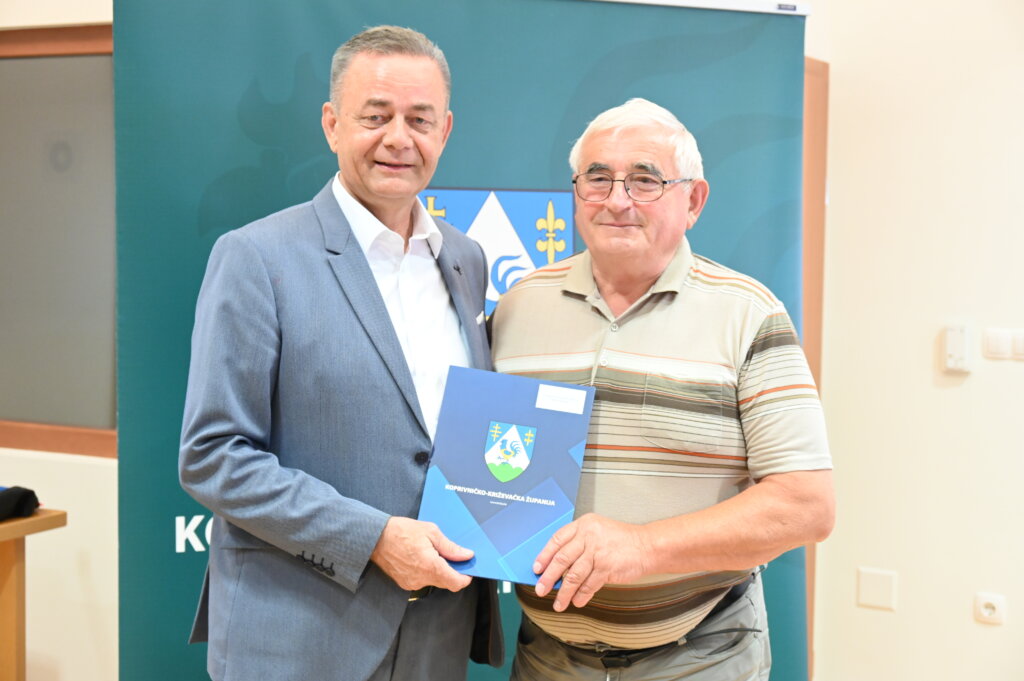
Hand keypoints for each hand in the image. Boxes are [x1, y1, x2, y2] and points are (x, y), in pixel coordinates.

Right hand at [370, 516, 473, 591]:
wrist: (375, 537)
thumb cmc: (401, 531)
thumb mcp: (431, 532)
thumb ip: (451, 547)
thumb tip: (466, 555)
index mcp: (431, 566)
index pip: (456, 583)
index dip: (465, 578)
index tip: (468, 569)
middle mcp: (421, 579)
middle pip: (446, 583)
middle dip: (453, 572)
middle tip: (452, 556)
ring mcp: (412, 582)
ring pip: (434, 581)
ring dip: (438, 571)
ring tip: (432, 553)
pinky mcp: (404, 583)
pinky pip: (422, 580)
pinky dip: (427, 572)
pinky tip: (422, 558)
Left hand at [533, 513, 649, 610]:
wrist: (647, 546)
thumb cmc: (622, 540)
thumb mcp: (597, 531)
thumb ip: (578, 543)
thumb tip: (557, 566)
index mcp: (584, 525)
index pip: (557, 540)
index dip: (544, 556)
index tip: (536, 569)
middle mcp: (589, 536)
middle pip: (561, 559)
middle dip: (548, 577)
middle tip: (541, 589)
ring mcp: (598, 552)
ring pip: (573, 576)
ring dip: (563, 592)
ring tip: (558, 603)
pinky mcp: (607, 567)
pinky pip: (589, 585)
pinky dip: (581, 595)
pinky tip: (577, 601)